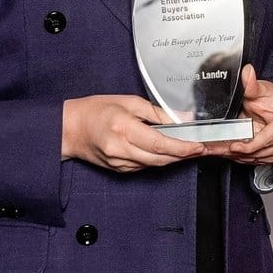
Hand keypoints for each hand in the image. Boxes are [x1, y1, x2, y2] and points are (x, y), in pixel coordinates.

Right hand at [62, 94, 205, 171]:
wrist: (69, 130)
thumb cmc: (95, 111)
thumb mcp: (128, 102)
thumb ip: (156, 112)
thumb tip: (182, 118)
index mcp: (124, 129)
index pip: (159, 144)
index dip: (182, 148)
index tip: (199, 146)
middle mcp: (122, 150)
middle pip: (161, 158)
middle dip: (184, 155)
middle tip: (203, 148)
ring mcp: (120, 163)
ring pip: (155, 164)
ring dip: (174, 158)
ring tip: (190, 149)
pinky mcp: (120, 170)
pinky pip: (145, 166)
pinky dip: (158, 159)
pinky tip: (168, 152)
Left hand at [203, 65, 272, 164]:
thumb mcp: (261, 89)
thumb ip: (252, 85)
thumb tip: (247, 72)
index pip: (267, 139)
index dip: (249, 145)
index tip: (233, 146)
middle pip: (258, 152)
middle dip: (235, 152)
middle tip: (213, 149)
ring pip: (254, 159)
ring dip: (233, 156)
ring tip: (214, 149)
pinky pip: (253, 161)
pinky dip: (238, 157)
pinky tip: (224, 151)